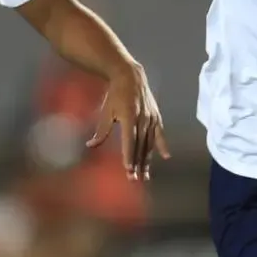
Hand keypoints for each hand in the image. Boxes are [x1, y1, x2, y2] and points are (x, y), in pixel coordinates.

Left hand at [87, 63, 169, 180]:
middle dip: (137, 164)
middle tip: (134, 179)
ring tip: (145, 175)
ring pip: (149, 143)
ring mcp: (151, 118)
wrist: (130, 77)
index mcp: (129, 117)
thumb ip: (101, 131)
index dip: (129, 156)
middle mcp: (142, 119)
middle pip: (140, 146)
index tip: (128, 170)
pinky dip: (162, 145)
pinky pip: (160, 134)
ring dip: (147, 160)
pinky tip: (166, 156)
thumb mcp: (105, 112)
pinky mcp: (156, 117)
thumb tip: (90, 145)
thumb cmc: (114, 95)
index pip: (129, 141)